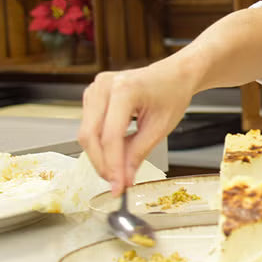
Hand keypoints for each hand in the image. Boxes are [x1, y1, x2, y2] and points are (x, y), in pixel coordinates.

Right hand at [78, 61, 193, 194]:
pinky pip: (89, 126)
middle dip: (102, 164)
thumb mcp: (160, 127)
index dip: (112, 165)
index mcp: (124, 89)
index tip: (118, 187)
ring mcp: (95, 88)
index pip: (110, 136)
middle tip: (116, 184)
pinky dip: (100, 144)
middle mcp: (104, 86)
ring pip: (86, 133)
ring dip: (99, 156)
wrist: (174, 75)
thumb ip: (138, 153)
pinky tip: (115, 152)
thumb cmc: (172, 93)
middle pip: (90, 135)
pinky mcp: (92, 95)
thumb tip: (123, 179)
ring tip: (119, 169)